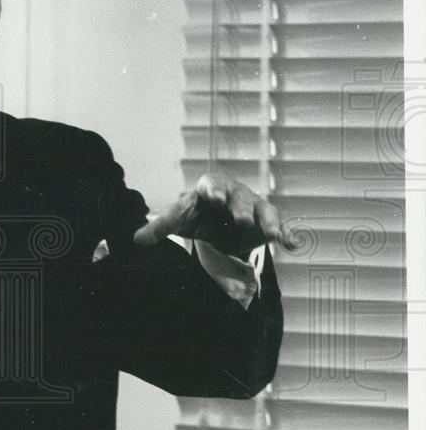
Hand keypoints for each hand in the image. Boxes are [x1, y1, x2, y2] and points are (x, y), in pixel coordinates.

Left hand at [133, 173, 297, 255]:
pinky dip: (287, 234)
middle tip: (242, 221)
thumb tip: (136, 239)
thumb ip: (160, 228)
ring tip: (272, 235)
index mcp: (210, 189)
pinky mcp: (266, 223)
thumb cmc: (196, 215)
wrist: (217, 222)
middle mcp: (234, 194)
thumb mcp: (179, 220)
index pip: (213, 184)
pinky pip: (279, 226)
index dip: (215, 190)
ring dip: (268, 222)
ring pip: (263, 210)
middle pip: (239, 197)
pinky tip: (293, 244)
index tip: (215, 198)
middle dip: (241, 207)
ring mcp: (253, 207)